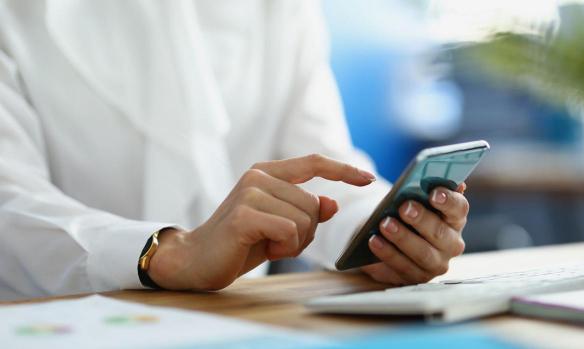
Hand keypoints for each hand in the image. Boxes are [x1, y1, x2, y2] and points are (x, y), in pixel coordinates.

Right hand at [148, 154, 375, 289]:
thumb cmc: (240, 242)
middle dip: (305, 232)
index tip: (368, 179)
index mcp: (267, 173)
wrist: (196, 260)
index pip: (314, 163)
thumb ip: (305, 212)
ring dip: (293, 242)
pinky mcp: (245, 214)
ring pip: (305, 219)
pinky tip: (262, 249)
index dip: (343, 170)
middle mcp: (258, 176)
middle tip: (277, 241)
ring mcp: (250, 193)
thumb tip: (332, 203)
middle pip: (313, 204)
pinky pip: (291, 232)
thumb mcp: (279, 225)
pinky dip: (284, 248)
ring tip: (266, 243)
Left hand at [361, 183, 467, 284]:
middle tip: (404, 208)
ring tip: (384, 224)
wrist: (387, 233)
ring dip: (402, 238)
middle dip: (421, 220)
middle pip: (440, 233)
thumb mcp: (413, 197)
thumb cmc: (405, 210)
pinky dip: (387, 254)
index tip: (433, 193)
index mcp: (455, 219)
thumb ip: (424, 188)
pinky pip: (402, 269)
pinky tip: (374, 241)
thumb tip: (435, 175)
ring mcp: (435, 264)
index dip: (448, 201)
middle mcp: (451, 244)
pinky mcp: (415, 277)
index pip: (459, 208)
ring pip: (422, 254)